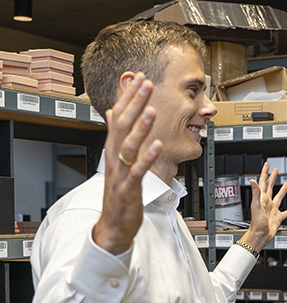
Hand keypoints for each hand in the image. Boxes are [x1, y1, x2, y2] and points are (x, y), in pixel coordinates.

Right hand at [92, 73, 160, 254]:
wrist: (114, 225)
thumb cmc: (119, 193)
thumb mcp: (118, 161)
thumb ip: (117, 136)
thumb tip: (113, 113)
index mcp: (113, 150)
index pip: (119, 116)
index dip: (128, 97)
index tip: (137, 78)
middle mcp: (114, 158)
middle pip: (122, 125)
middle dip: (134, 103)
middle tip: (145, 83)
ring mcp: (120, 173)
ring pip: (128, 146)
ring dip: (140, 127)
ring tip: (152, 109)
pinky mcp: (128, 189)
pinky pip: (137, 171)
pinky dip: (147, 157)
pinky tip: (157, 145)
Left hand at [241, 162, 286, 250]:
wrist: (260, 235)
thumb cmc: (256, 223)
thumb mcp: (255, 206)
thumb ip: (255, 193)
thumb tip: (252, 181)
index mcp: (262, 198)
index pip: (263, 182)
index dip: (265, 173)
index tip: (267, 165)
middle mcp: (267, 203)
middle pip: (270, 187)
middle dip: (272, 178)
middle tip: (275, 170)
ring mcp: (273, 210)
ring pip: (278, 197)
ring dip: (282, 190)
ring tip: (286, 183)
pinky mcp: (278, 217)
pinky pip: (286, 212)